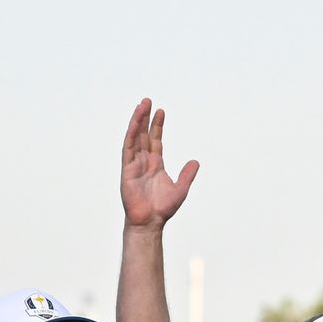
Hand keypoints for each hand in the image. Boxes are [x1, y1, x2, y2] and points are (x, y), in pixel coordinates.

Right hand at [120, 98, 199, 229]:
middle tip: (148, 101)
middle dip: (145, 118)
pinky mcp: (126, 169)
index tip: (161, 111)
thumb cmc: (163, 208)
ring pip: (134, 137)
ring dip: (137, 121)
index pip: (155, 140)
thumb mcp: (181, 188)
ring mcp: (134, 164)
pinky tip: (134, 123)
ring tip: (142, 105)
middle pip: (143, 135)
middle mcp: (143, 161)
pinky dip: (131, 135)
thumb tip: (195, 161)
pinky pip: (127, 148)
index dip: (157, 126)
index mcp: (155, 164)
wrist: (150, 220)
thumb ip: (187, 174)